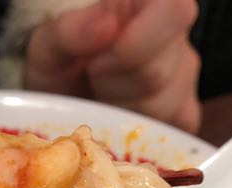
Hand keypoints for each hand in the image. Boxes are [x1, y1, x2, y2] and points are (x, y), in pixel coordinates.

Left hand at [24, 0, 200, 132]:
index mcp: (152, 5)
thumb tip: (107, 24)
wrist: (58, 100)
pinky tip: (116, 114)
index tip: (96, 61)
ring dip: (119, 109)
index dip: (136, 43)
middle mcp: (177, 40)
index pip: (174, 11)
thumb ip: (70, 31)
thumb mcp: (47, 45)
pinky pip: (166, 131)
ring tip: (101, 94)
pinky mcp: (184, 115)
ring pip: (160, 107)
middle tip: (90, 77)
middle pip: (157, 73)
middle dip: (112, 83)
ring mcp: (184, 80)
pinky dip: (132, 130)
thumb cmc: (59, 64)